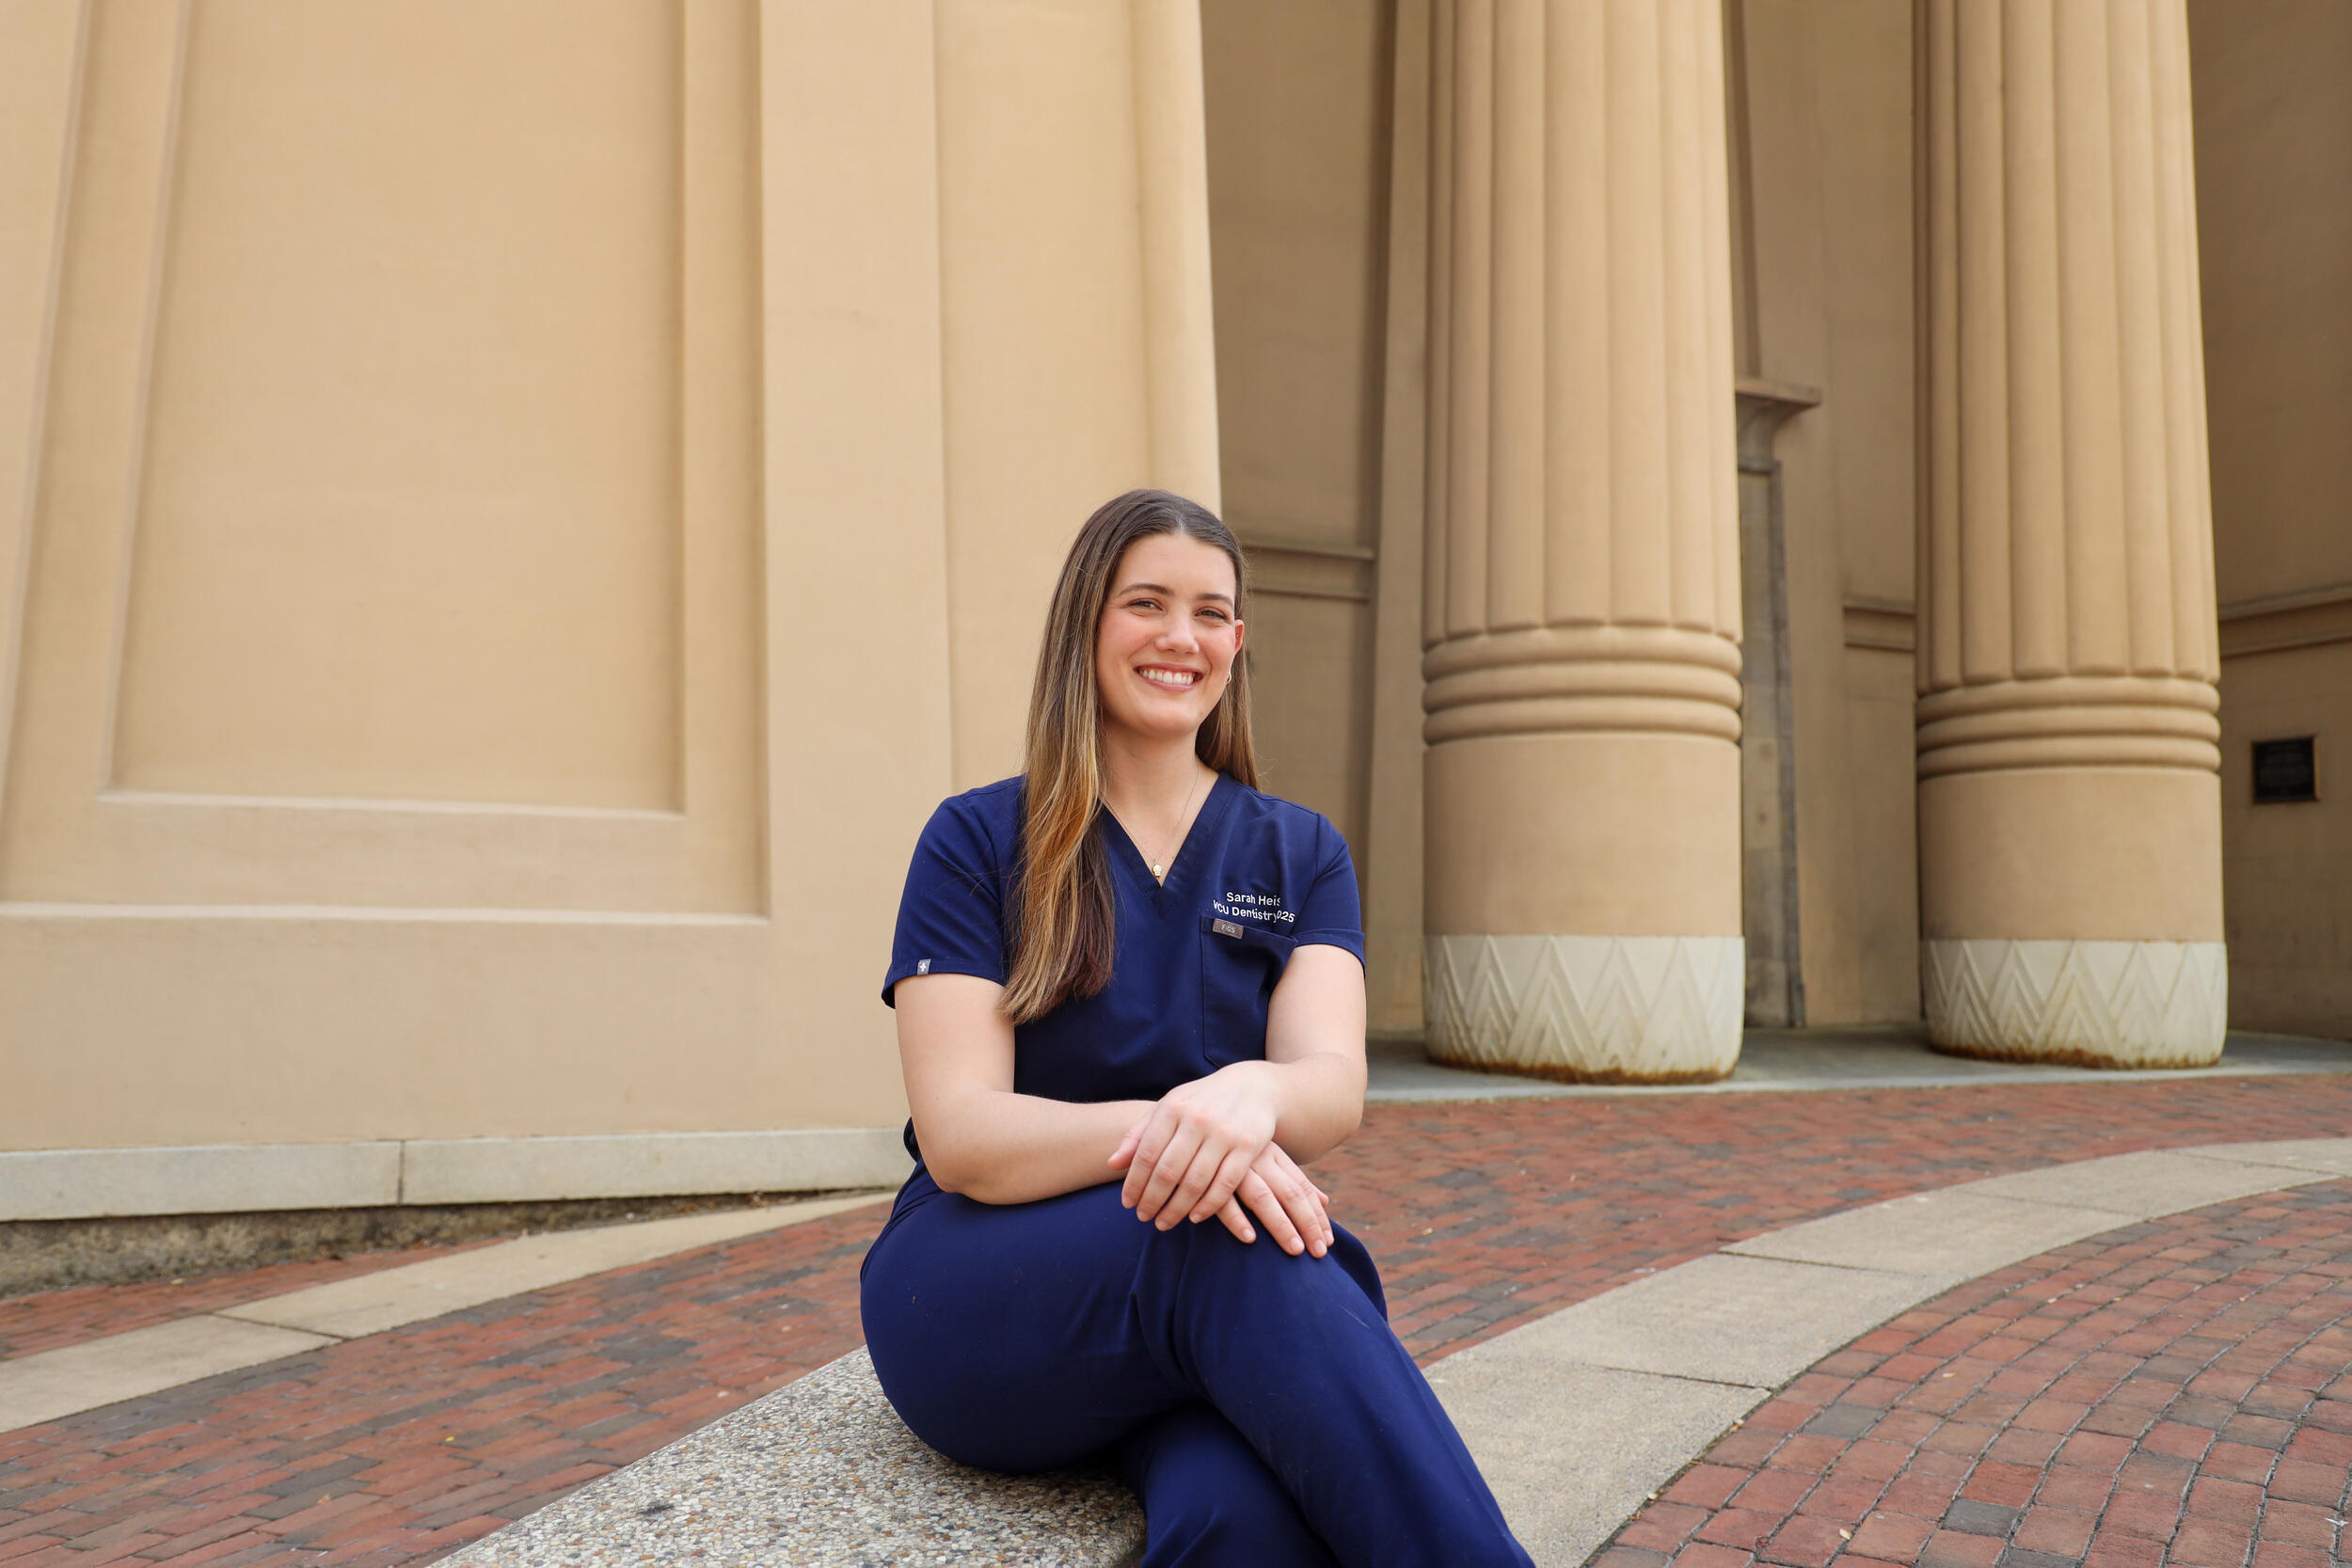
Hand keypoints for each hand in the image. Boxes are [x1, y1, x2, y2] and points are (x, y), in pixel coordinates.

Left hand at [1109, 1064, 1279, 1232]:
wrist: (1253, 1086)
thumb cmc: (1202, 1101)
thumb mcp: (1169, 1107)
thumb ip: (1139, 1134)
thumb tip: (1112, 1164)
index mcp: (1173, 1108)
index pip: (1147, 1154)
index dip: (1134, 1183)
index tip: (1127, 1203)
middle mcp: (1198, 1120)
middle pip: (1168, 1171)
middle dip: (1152, 1200)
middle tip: (1144, 1217)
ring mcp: (1224, 1133)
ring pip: (1195, 1182)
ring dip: (1177, 1209)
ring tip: (1164, 1222)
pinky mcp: (1247, 1146)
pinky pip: (1224, 1184)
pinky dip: (1208, 1205)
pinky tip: (1195, 1217)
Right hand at [1207, 1143, 1333, 1258]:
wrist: (1199, 1118)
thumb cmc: (1237, 1147)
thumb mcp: (1267, 1157)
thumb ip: (1293, 1180)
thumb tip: (1325, 1201)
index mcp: (1274, 1154)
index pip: (1302, 1187)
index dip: (1317, 1215)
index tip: (1327, 1241)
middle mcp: (1258, 1159)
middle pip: (1290, 1193)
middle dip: (1307, 1223)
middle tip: (1319, 1253)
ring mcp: (1234, 1166)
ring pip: (1263, 1198)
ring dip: (1280, 1225)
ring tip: (1295, 1250)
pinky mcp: (1208, 1175)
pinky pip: (1224, 1200)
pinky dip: (1237, 1219)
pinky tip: (1250, 1239)